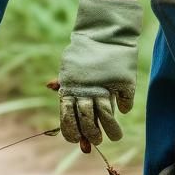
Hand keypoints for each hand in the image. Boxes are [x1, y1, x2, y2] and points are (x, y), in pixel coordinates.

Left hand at [52, 0, 142, 145]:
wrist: (105, 32)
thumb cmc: (86, 51)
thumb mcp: (71, 65)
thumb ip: (64, 80)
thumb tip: (49, 85)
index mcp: (70, 88)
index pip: (68, 117)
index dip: (73, 133)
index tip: (79, 143)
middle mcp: (85, 90)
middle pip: (86, 121)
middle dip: (91, 135)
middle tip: (98, 141)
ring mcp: (104, 86)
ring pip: (105, 116)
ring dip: (111, 129)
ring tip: (115, 136)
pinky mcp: (122, 82)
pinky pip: (124, 100)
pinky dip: (124, 106)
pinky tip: (124, 110)